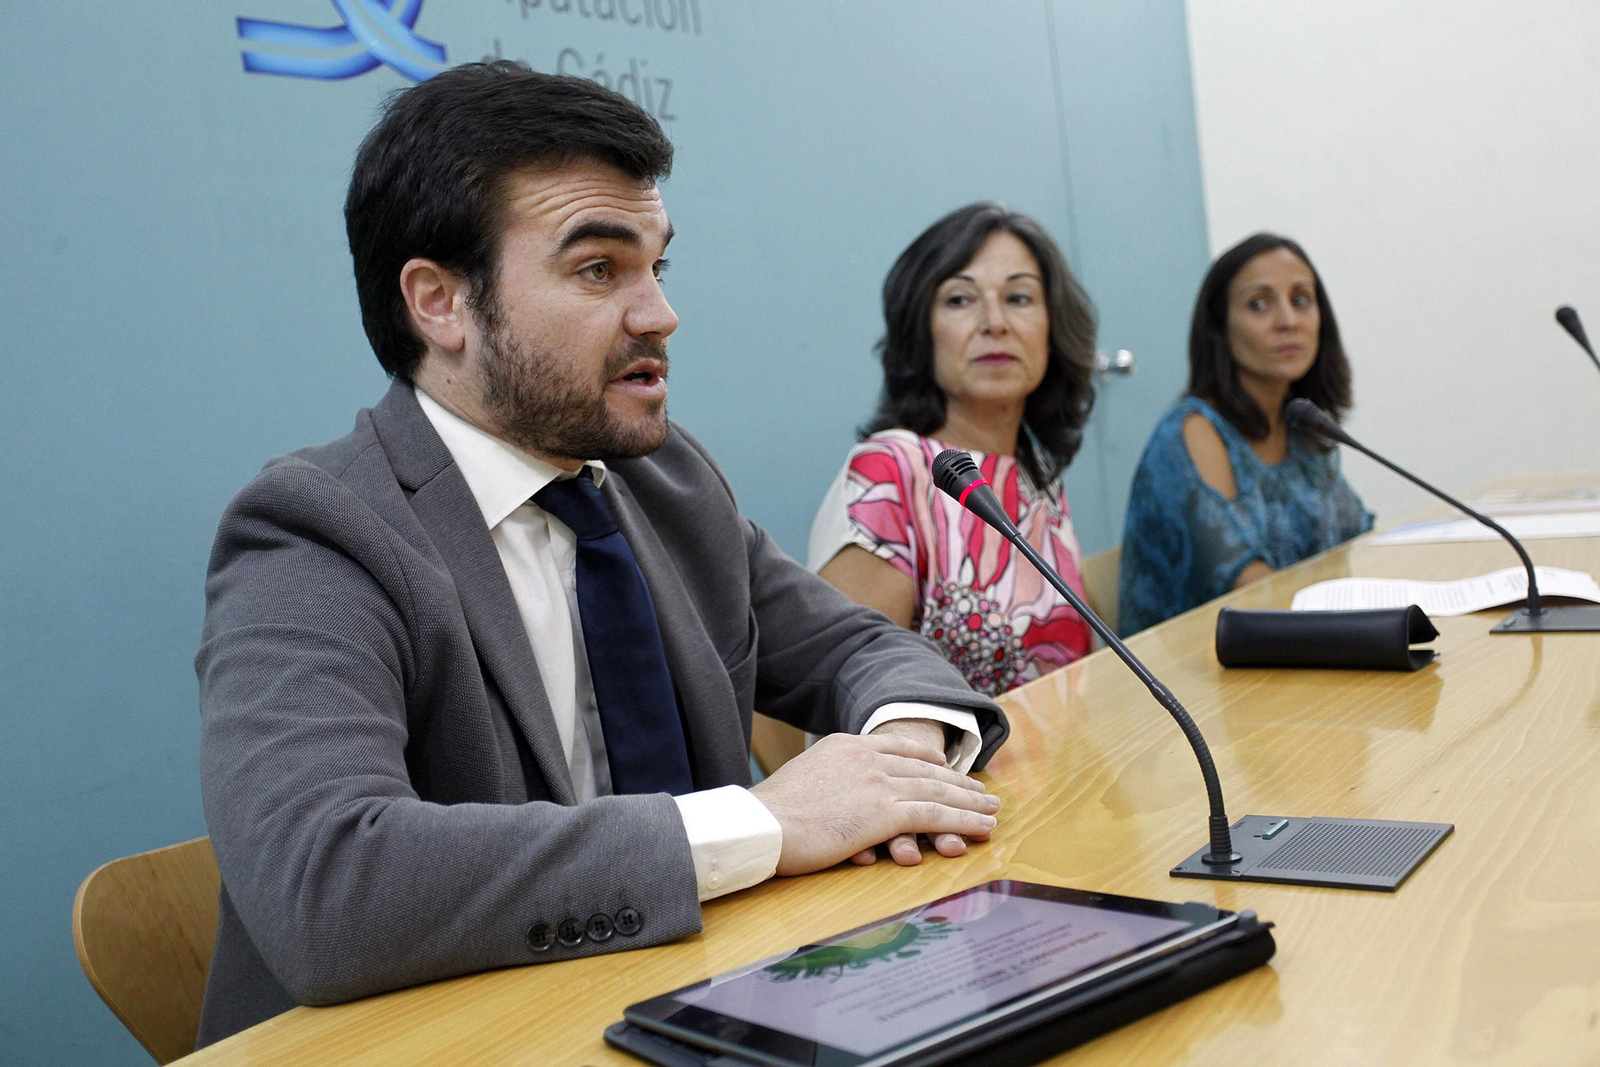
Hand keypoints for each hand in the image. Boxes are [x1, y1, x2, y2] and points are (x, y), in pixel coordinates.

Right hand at [748, 730, 998, 876]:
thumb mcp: (803, 779)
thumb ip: (827, 779)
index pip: (898, 747)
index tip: (945, 766)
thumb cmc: (771, 813)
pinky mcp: (885, 814)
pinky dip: (963, 822)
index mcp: (847, 745)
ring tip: (992, 811)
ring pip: (937, 791)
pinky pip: (936, 816)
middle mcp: (868, 758)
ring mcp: (879, 784)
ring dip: (970, 803)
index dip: (928, 758)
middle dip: (958, 781)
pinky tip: (982, 828)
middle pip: (925, 769)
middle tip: (983, 792)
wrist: (762, 825)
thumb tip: (830, 795)